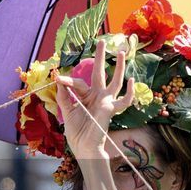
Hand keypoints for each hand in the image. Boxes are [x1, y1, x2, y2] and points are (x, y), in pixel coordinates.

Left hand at [56, 39, 135, 159]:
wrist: (83, 148)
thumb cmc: (76, 132)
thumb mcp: (66, 112)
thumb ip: (63, 96)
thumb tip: (59, 79)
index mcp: (86, 96)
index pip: (78, 82)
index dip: (67, 80)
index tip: (58, 78)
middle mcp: (97, 96)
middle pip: (100, 73)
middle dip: (100, 57)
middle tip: (100, 41)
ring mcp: (106, 102)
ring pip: (115, 81)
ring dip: (119, 67)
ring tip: (121, 52)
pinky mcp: (110, 109)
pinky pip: (124, 101)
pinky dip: (130, 92)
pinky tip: (132, 81)